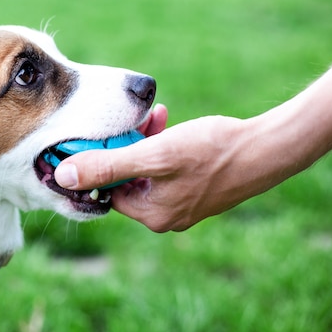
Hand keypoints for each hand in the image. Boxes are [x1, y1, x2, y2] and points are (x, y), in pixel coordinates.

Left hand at [55, 110, 243, 231]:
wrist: (267, 148)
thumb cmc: (213, 151)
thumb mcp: (154, 155)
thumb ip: (107, 166)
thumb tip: (64, 176)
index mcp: (151, 215)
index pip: (106, 191)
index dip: (100, 161)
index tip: (97, 134)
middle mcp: (164, 215)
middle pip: (125, 179)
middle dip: (125, 146)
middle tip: (129, 121)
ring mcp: (181, 202)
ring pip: (145, 169)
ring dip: (143, 141)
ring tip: (151, 116)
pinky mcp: (194, 187)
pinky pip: (166, 167)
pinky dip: (161, 144)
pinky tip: (164, 120)